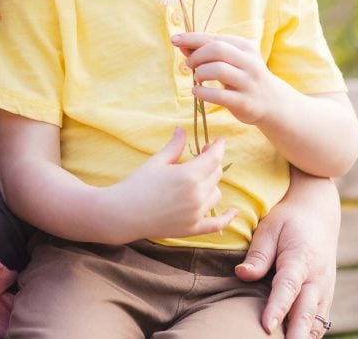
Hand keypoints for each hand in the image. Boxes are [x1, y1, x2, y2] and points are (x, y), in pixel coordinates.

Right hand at [109, 127, 236, 241]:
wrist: (123, 214)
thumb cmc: (137, 185)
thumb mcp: (156, 162)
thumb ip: (174, 146)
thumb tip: (182, 129)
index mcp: (189, 176)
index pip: (213, 158)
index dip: (218, 147)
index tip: (219, 141)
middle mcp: (197, 195)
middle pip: (216, 174)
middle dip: (212, 163)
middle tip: (203, 155)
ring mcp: (196, 214)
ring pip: (216, 194)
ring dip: (211, 184)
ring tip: (197, 179)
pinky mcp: (193, 228)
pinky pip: (217, 223)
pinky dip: (227, 218)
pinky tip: (234, 211)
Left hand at [173, 31, 292, 125]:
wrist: (271, 102)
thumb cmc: (243, 76)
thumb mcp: (230, 60)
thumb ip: (206, 50)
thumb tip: (180, 43)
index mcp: (245, 47)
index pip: (214, 38)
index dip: (191, 38)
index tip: (174, 40)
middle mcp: (250, 62)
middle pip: (217, 50)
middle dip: (197, 55)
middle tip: (189, 64)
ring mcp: (248, 83)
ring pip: (218, 70)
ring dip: (200, 73)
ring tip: (197, 78)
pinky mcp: (244, 102)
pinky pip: (218, 95)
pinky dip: (202, 92)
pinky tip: (197, 92)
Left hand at [236, 171, 338, 337]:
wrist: (319, 212)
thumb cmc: (288, 220)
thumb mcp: (269, 228)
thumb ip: (258, 254)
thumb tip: (243, 274)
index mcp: (300, 260)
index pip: (287, 289)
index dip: (277, 308)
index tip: (266, 326)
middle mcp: (317, 279)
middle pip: (306, 313)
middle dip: (295, 334)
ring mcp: (325, 289)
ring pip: (317, 321)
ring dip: (304, 336)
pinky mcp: (325, 295)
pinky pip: (320, 320)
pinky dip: (310, 332)